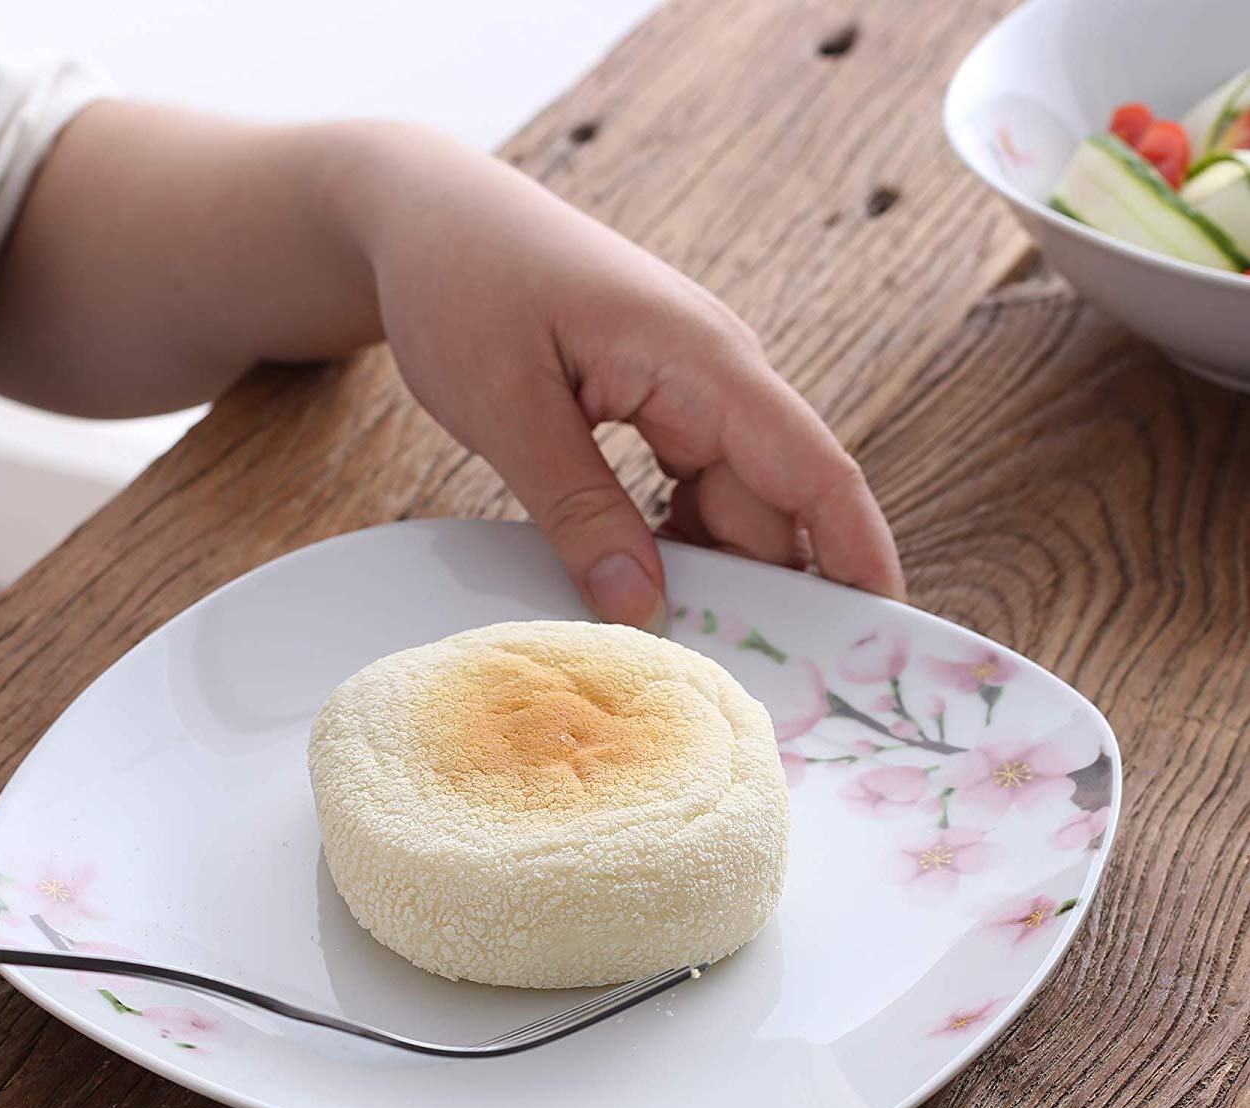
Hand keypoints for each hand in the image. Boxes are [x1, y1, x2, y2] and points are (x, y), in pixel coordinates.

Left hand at [341, 126, 904, 626]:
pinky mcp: (656, 405)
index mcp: (701, 359)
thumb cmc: (464, 283)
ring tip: (681, 649)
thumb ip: (578, 508)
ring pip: (729, 505)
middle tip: (738, 687)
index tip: (885, 638)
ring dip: (714, 573)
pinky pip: (688, 491)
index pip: (815, 470)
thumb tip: (641, 608)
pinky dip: (672, 544)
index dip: (859, 555)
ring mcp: (688, 390)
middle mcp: (715, 374)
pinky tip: (635, 588)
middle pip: (773, 505)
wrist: (428, 215)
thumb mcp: (511, 406)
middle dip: (769, 594)